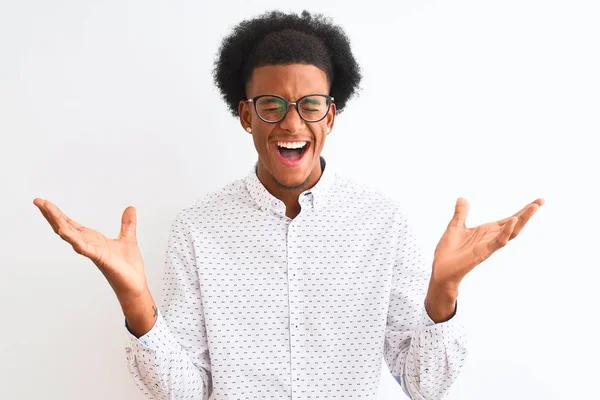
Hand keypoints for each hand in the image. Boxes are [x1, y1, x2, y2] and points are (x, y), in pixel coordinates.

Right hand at [33, 198, 148, 299]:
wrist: (134, 284)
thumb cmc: (128, 266)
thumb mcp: (128, 238)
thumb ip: (127, 224)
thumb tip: (130, 208)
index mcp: (92, 239)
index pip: (71, 224)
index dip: (58, 213)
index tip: (44, 202)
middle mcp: (88, 244)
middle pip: (65, 227)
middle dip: (51, 214)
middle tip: (38, 201)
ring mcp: (91, 251)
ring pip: (70, 235)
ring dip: (58, 223)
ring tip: (46, 210)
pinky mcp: (99, 258)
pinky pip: (83, 248)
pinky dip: (74, 240)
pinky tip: (64, 231)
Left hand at [431, 197, 544, 288]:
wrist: (441, 268)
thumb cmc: (449, 251)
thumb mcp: (455, 226)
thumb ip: (461, 213)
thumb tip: (462, 198)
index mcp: (487, 231)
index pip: (509, 219)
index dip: (522, 211)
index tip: (537, 201)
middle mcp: (492, 238)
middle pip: (515, 224)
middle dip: (528, 213)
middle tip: (541, 201)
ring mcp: (490, 245)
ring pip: (512, 232)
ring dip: (523, 220)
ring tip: (534, 207)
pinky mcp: (484, 252)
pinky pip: (499, 241)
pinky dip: (506, 231)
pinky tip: (512, 221)